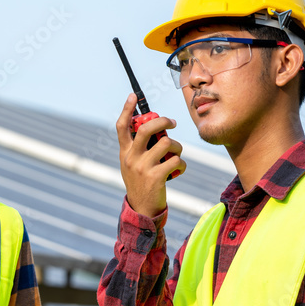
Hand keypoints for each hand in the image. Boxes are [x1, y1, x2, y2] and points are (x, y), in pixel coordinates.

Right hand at [116, 93, 185, 217]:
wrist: (141, 210)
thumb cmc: (141, 183)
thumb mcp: (132, 165)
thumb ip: (138, 148)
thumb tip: (155, 127)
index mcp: (125, 152)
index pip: (122, 127)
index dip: (127, 109)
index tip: (132, 96)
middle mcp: (131, 158)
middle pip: (148, 128)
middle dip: (164, 121)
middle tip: (173, 123)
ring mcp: (142, 167)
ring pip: (167, 143)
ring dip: (178, 147)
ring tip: (177, 155)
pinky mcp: (155, 177)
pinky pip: (176, 160)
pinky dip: (182, 164)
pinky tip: (180, 170)